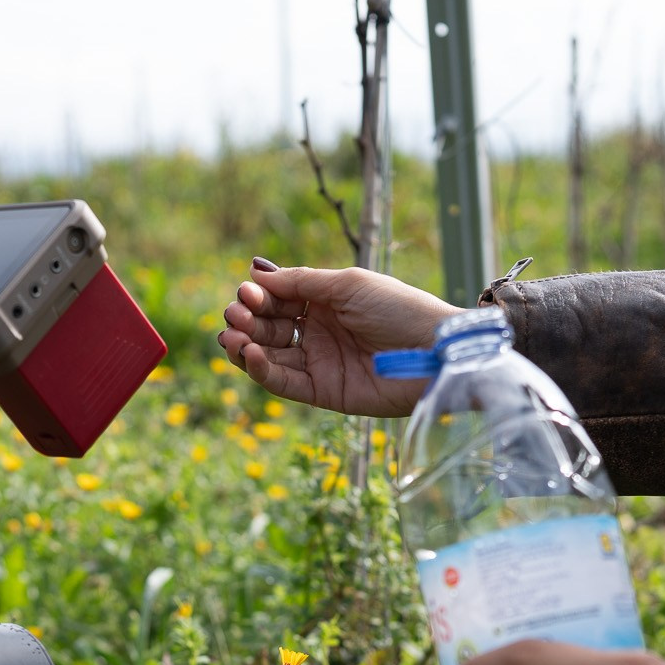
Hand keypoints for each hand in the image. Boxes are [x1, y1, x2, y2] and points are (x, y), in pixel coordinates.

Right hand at [217, 258, 454, 417]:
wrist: (434, 351)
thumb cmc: (399, 309)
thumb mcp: (347, 285)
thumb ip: (300, 281)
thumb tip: (254, 272)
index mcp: (326, 301)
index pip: (278, 298)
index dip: (258, 296)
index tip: (246, 292)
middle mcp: (319, 331)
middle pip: (268, 326)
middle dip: (247, 320)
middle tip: (236, 315)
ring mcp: (320, 362)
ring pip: (269, 356)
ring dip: (244, 346)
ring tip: (231, 337)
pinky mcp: (324, 392)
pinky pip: (284, 383)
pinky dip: (262, 371)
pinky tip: (249, 355)